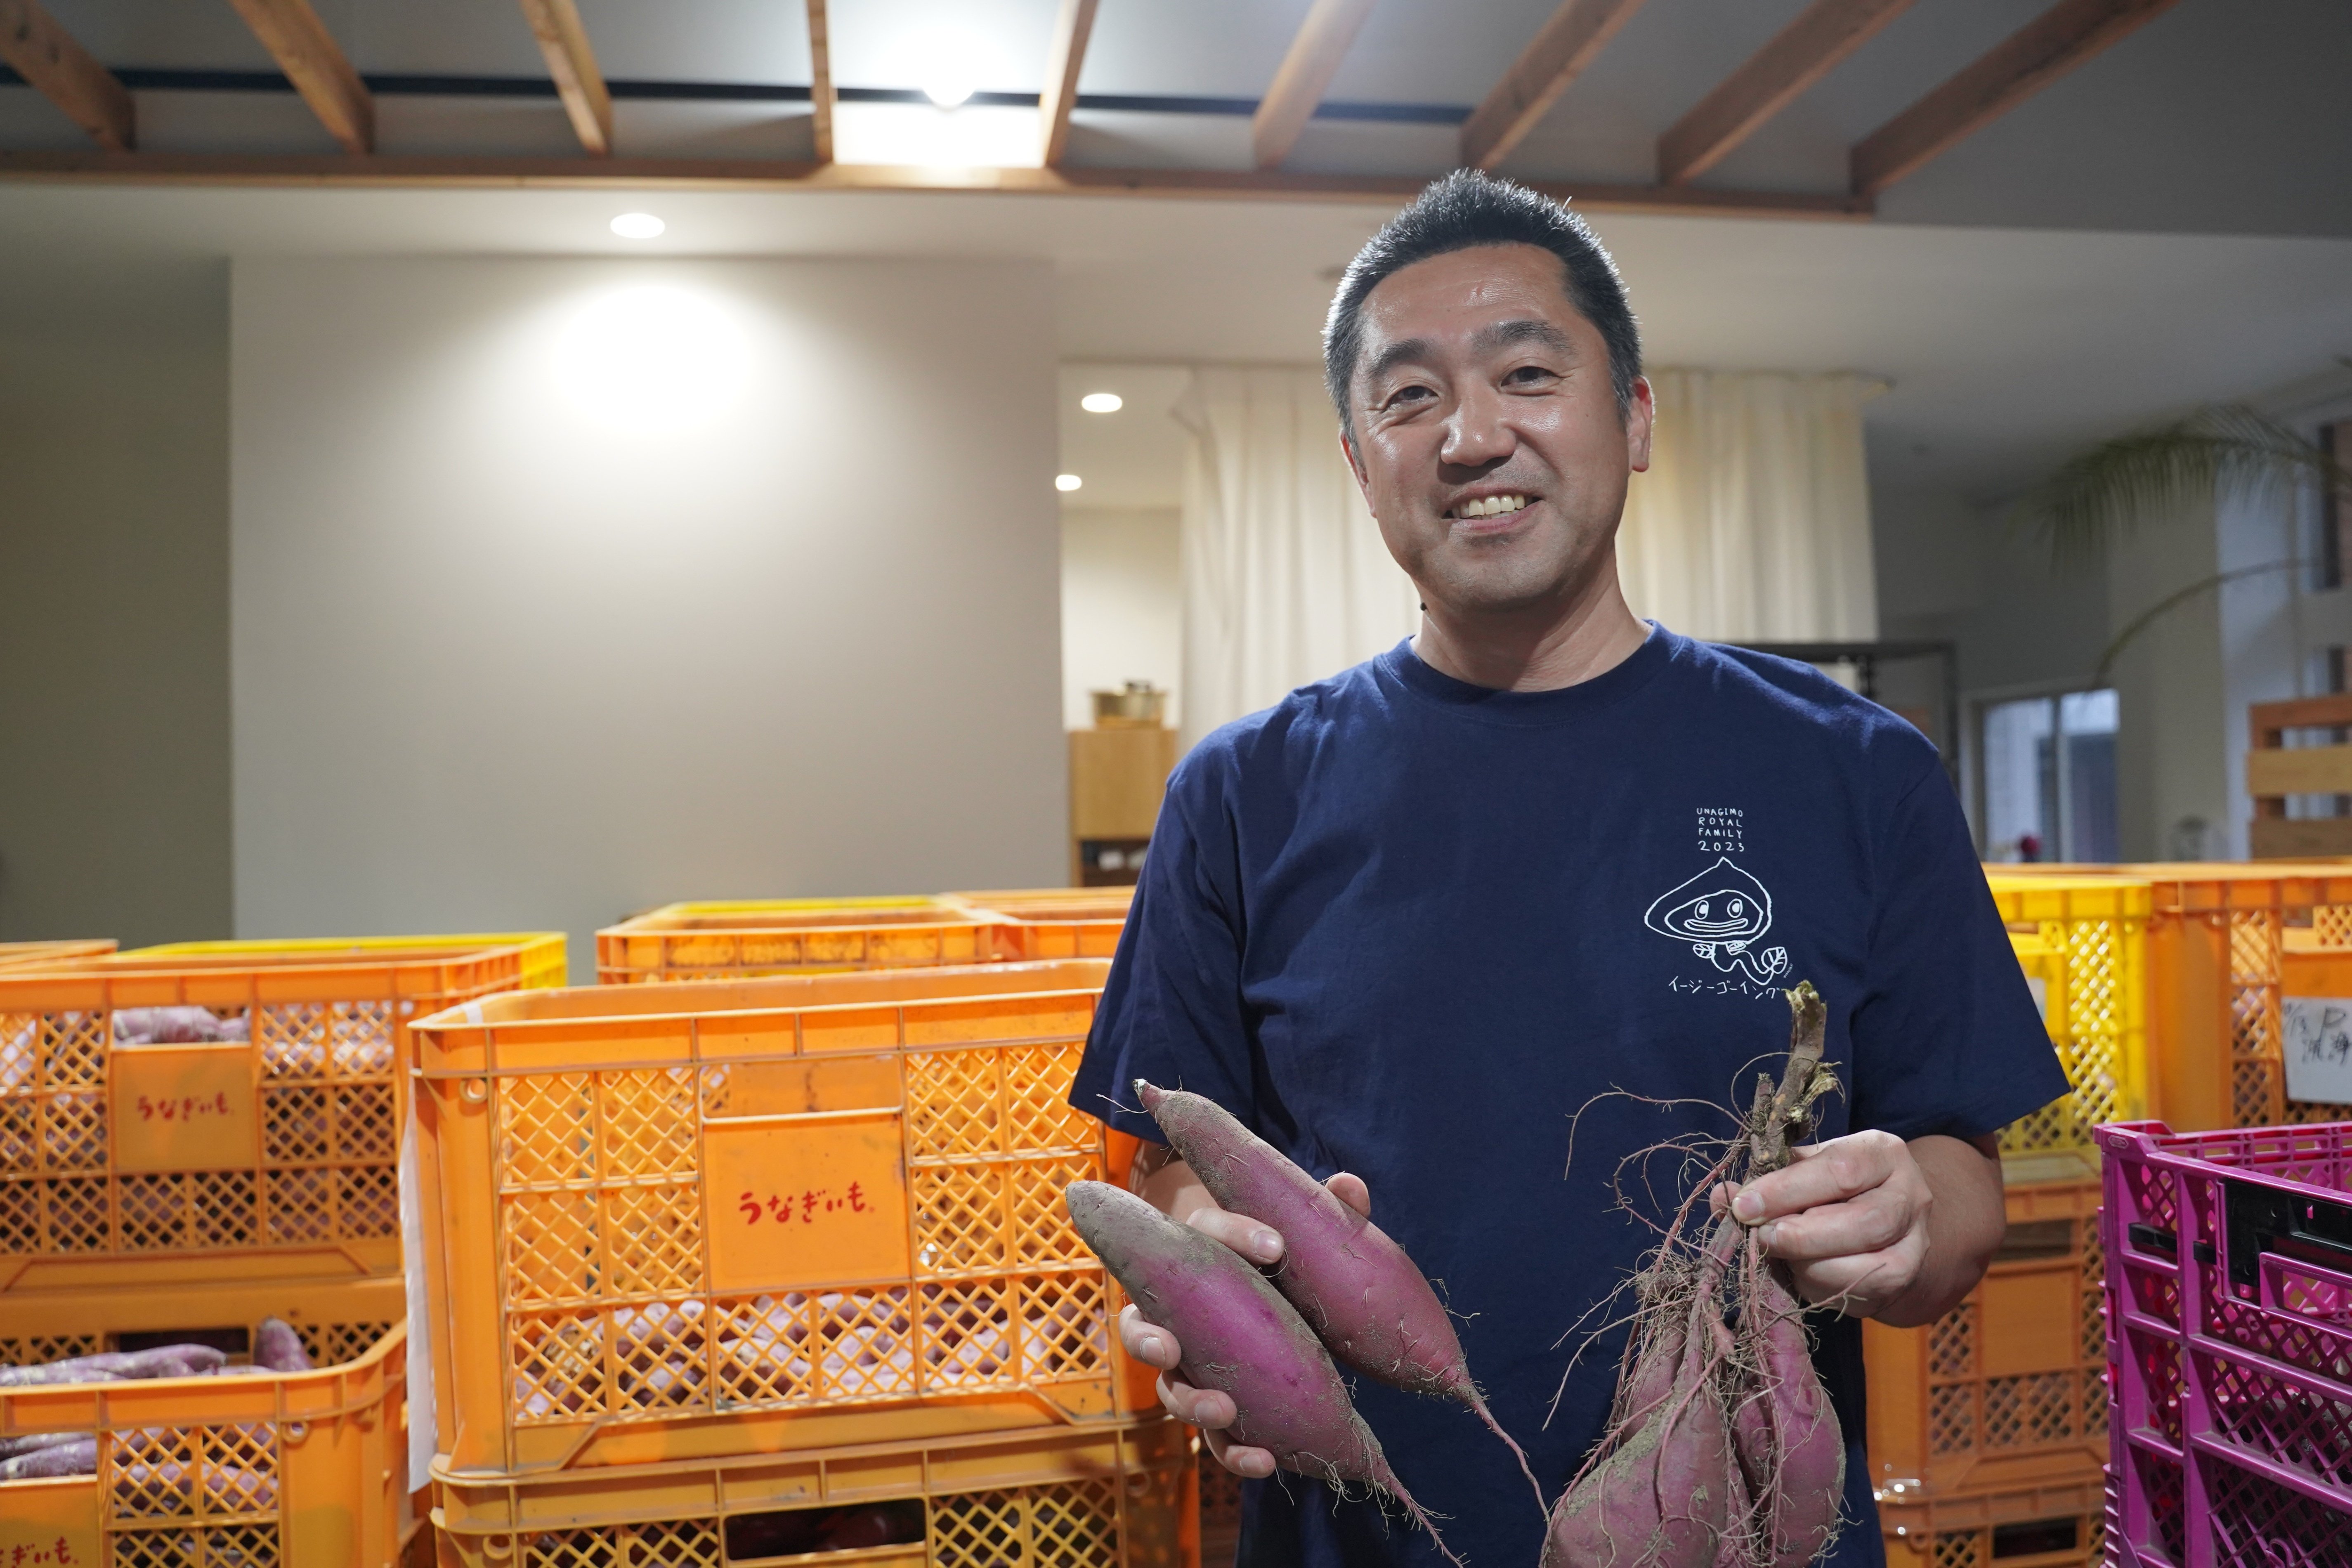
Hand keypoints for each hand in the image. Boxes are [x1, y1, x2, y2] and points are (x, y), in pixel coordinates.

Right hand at [1118, 1170, 1372, 1477]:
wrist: (1281, 1303)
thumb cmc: (1283, 1259)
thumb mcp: (1302, 1233)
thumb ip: (1323, 1213)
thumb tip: (1347, 1185)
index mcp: (1200, 1251)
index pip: (1204, 1229)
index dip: (1235, 1232)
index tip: (1277, 1245)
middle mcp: (1177, 1308)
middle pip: (1147, 1323)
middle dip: (1153, 1339)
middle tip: (1173, 1346)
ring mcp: (1190, 1364)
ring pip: (1169, 1387)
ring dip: (1189, 1402)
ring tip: (1222, 1411)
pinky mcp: (1216, 1406)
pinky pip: (1213, 1435)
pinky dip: (1233, 1451)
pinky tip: (1264, 1460)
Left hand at [1715, 1130, 1931, 1318]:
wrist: (1884, 1224)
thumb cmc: (1833, 1188)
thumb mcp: (1804, 1170)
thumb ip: (1767, 1179)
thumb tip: (1723, 1195)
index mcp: (1881, 1152)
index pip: (1839, 1170)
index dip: (1787, 1190)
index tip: (1744, 1206)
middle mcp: (1909, 1194)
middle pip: (1861, 1221)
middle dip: (1801, 1234)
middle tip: (1761, 1237)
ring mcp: (1914, 1240)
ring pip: (1865, 1261)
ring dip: (1810, 1262)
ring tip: (1778, 1253)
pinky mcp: (1905, 1278)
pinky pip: (1861, 1288)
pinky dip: (1821, 1283)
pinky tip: (1799, 1272)